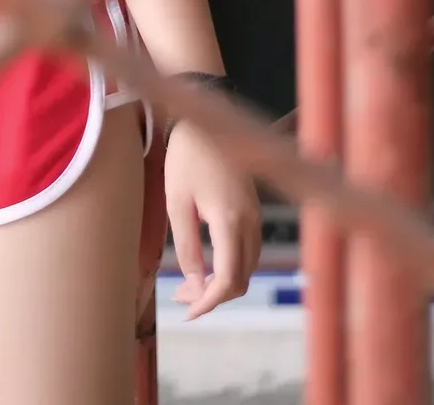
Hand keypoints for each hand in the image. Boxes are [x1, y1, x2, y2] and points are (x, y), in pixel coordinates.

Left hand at [165, 117, 261, 318]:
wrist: (208, 120)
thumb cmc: (187, 157)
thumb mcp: (177, 202)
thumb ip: (187, 246)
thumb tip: (194, 284)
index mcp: (231, 221)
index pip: (228, 279)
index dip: (209, 302)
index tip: (188, 312)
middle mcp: (251, 223)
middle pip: (240, 279)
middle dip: (212, 296)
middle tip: (181, 299)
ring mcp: (256, 217)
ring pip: (246, 268)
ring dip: (221, 283)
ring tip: (187, 285)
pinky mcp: (254, 211)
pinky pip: (247, 251)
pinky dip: (229, 266)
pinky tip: (205, 264)